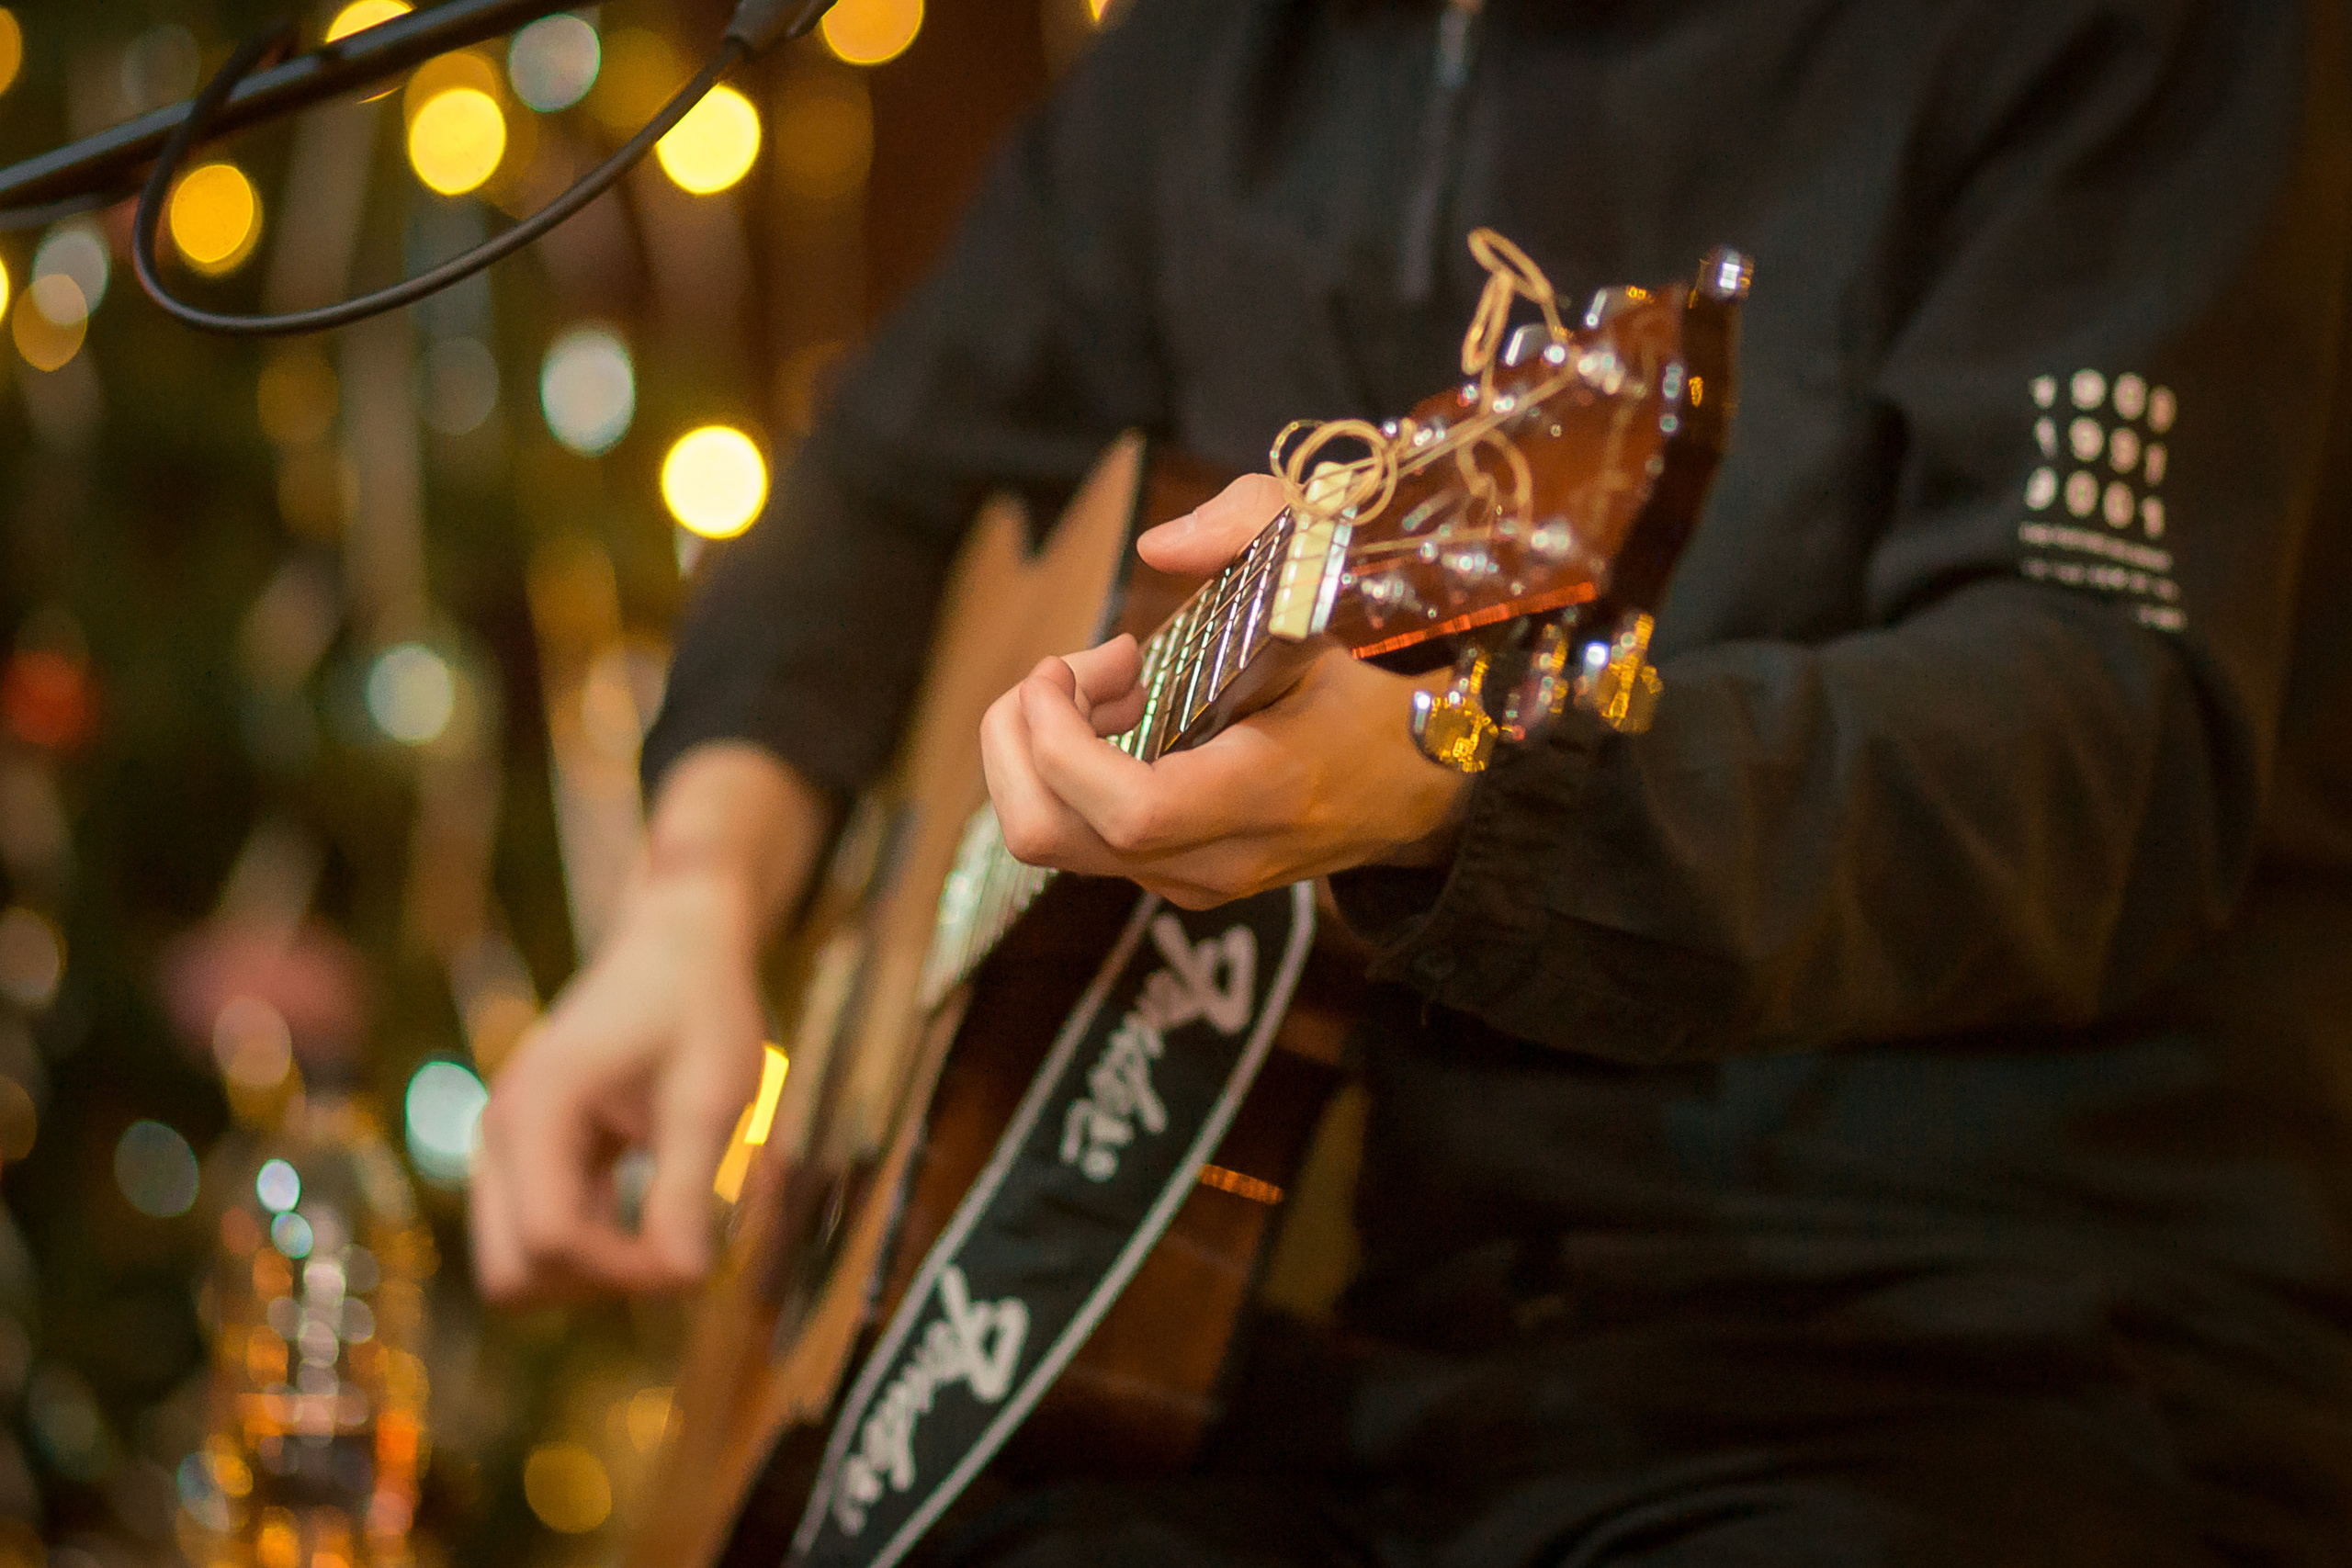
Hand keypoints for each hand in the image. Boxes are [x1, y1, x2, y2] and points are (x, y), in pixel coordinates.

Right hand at [471, 745, 822, 1302]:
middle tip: (677, 1244)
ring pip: (519, 1265)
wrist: (677, 941)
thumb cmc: (701, 1006)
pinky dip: (595, 1242)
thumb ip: (688, 1189)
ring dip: (593, 1269)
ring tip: (673, 1222)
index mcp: (538, 1110)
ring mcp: (506, 1144)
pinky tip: (657, 1205)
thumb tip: (681, 1281)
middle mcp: (501, 1131)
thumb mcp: (710, 1096)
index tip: (694, 1251)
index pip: (551, 1245)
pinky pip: (540, 1234)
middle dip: (596, 1284)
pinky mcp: (528, 1152)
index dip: (625, 1271)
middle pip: (513, 1275)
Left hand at [979, 474, 1469, 908]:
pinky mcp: (1166, 879)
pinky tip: (1126, 715)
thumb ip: (1257, 528)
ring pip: (1044, 833)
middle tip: (1077, 668)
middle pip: (1044, 832)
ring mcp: (1185, 880)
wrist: (1423, 791)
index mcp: (1262, 794)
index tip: (1066, 663)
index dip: (1061, 737)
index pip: (1126, 810)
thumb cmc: (1373, 688)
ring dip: (1040, 744)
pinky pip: (1074, 831)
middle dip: (1021, 734)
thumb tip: (1157, 546)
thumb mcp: (1330, 591)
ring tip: (1109, 683)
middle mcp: (1213, 857)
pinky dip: (1064, 765)